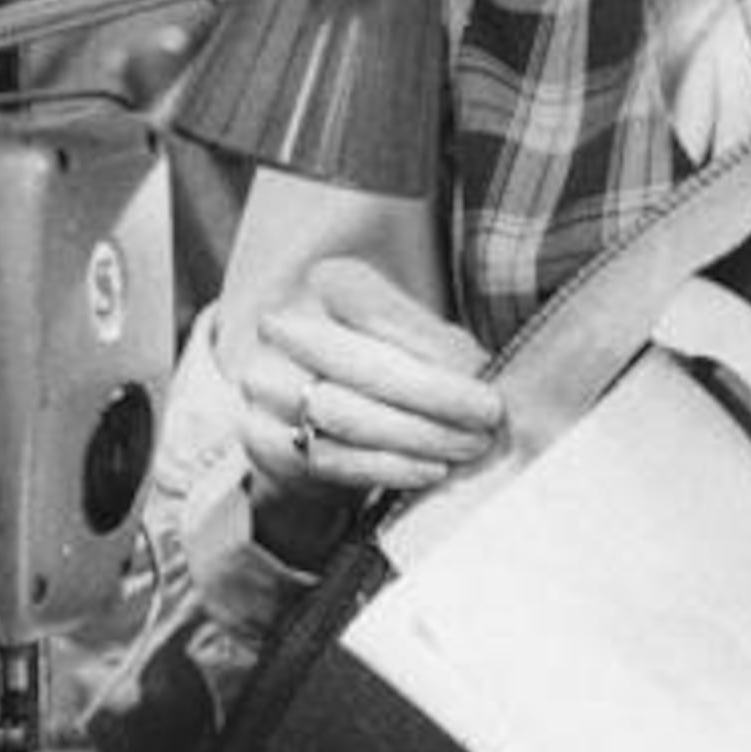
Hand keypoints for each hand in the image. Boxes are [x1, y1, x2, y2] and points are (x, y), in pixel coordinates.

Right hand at [232, 257, 505, 500]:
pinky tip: (427, 469)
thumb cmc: (380, 360)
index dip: (439, 356)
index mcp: (327, 282)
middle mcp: (284, 326)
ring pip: (347, 416)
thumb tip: (483, 380)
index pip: (382, 316)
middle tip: (486, 424)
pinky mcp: (260, 436)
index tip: (489, 393)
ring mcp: (266, 383)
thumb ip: (442, 350)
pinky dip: (386, 468)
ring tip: (466, 448)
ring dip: (417, 438)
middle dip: (435, 400)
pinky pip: (329, 457)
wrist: (310, 404)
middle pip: (364, 367)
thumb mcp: (412, 336)